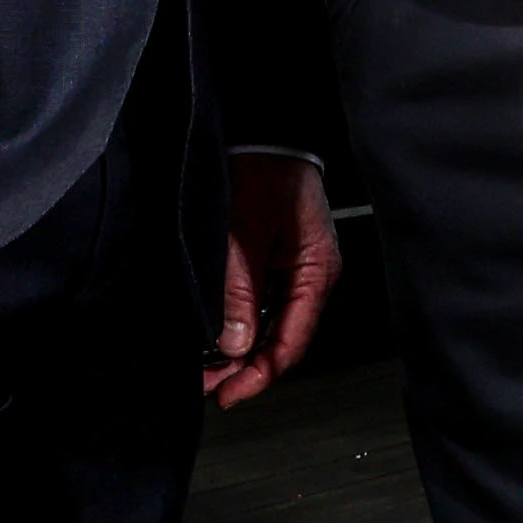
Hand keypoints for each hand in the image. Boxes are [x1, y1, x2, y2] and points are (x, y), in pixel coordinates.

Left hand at [206, 155, 340, 408]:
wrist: (263, 128)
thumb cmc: (264, 168)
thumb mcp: (244, 232)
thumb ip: (238, 290)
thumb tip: (232, 344)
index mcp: (317, 271)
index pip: (292, 341)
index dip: (261, 375)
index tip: (229, 394)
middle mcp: (311, 276)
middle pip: (282, 339)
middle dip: (245, 366)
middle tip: (209, 386)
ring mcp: (295, 268)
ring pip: (269, 324)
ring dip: (239, 347)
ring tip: (206, 367)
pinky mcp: (277, 259)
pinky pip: (262, 303)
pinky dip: (240, 322)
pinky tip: (216, 335)